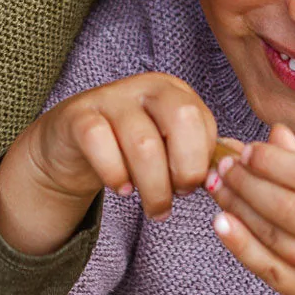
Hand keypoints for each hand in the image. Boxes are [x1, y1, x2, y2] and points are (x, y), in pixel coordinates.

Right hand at [0, 73, 217, 255]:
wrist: (70, 145)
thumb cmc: (127, 150)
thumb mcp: (166, 146)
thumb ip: (195, 156)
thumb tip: (225, 176)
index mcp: (174, 91)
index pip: (204, 123)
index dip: (202, 162)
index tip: (191, 186)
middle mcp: (145, 87)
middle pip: (182, 121)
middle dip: (186, 169)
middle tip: (177, 196)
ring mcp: (110, 98)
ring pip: (143, 143)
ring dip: (153, 187)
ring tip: (153, 208)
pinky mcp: (78, 117)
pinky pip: (101, 144)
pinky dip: (115, 175)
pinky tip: (121, 189)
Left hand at [206, 124, 294, 294]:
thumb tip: (273, 135)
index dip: (275, 161)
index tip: (249, 150)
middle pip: (289, 207)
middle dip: (248, 182)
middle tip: (223, 165)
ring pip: (276, 237)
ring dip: (238, 208)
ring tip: (217, 186)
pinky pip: (272, 272)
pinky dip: (241, 246)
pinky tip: (221, 222)